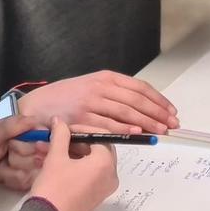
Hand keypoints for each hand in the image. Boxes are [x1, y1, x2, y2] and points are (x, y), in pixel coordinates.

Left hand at [0, 114, 46, 191]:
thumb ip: (15, 126)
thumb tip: (36, 120)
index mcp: (27, 130)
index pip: (47, 136)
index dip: (42, 144)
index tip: (32, 147)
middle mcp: (32, 146)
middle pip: (41, 156)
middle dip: (22, 158)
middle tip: (7, 153)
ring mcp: (28, 163)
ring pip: (34, 171)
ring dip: (15, 170)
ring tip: (3, 165)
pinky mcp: (24, 177)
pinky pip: (26, 182)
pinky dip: (12, 179)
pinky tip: (3, 175)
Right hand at [18, 71, 178, 133]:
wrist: (37, 105)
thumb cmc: (67, 98)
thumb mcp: (92, 88)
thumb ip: (115, 95)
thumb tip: (143, 111)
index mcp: (106, 77)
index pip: (140, 88)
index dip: (158, 100)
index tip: (171, 111)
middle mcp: (101, 87)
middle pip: (136, 100)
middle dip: (157, 113)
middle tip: (172, 125)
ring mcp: (91, 102)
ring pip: (125, 112)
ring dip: (146, 123)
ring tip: (160, 131)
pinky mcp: (81, 117)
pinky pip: (107, 124)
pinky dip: (124, 129)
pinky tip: (137, 133)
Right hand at [28, 119, 118, 210]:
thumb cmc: (53, 188)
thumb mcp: (55, 158)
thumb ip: (61, 135)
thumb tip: (59, 121)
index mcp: (105, 163)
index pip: (100, 136)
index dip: (82, 128)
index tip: (65, 128)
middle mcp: (111, 176)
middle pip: (99, 149)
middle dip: (79, 142)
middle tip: (60, 138)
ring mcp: (105, 189)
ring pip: (93, 163)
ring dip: (75, 154)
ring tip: (53, 150)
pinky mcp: (96, 198)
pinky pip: (91, 176)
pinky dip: (78, 167)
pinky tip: (58, 164)